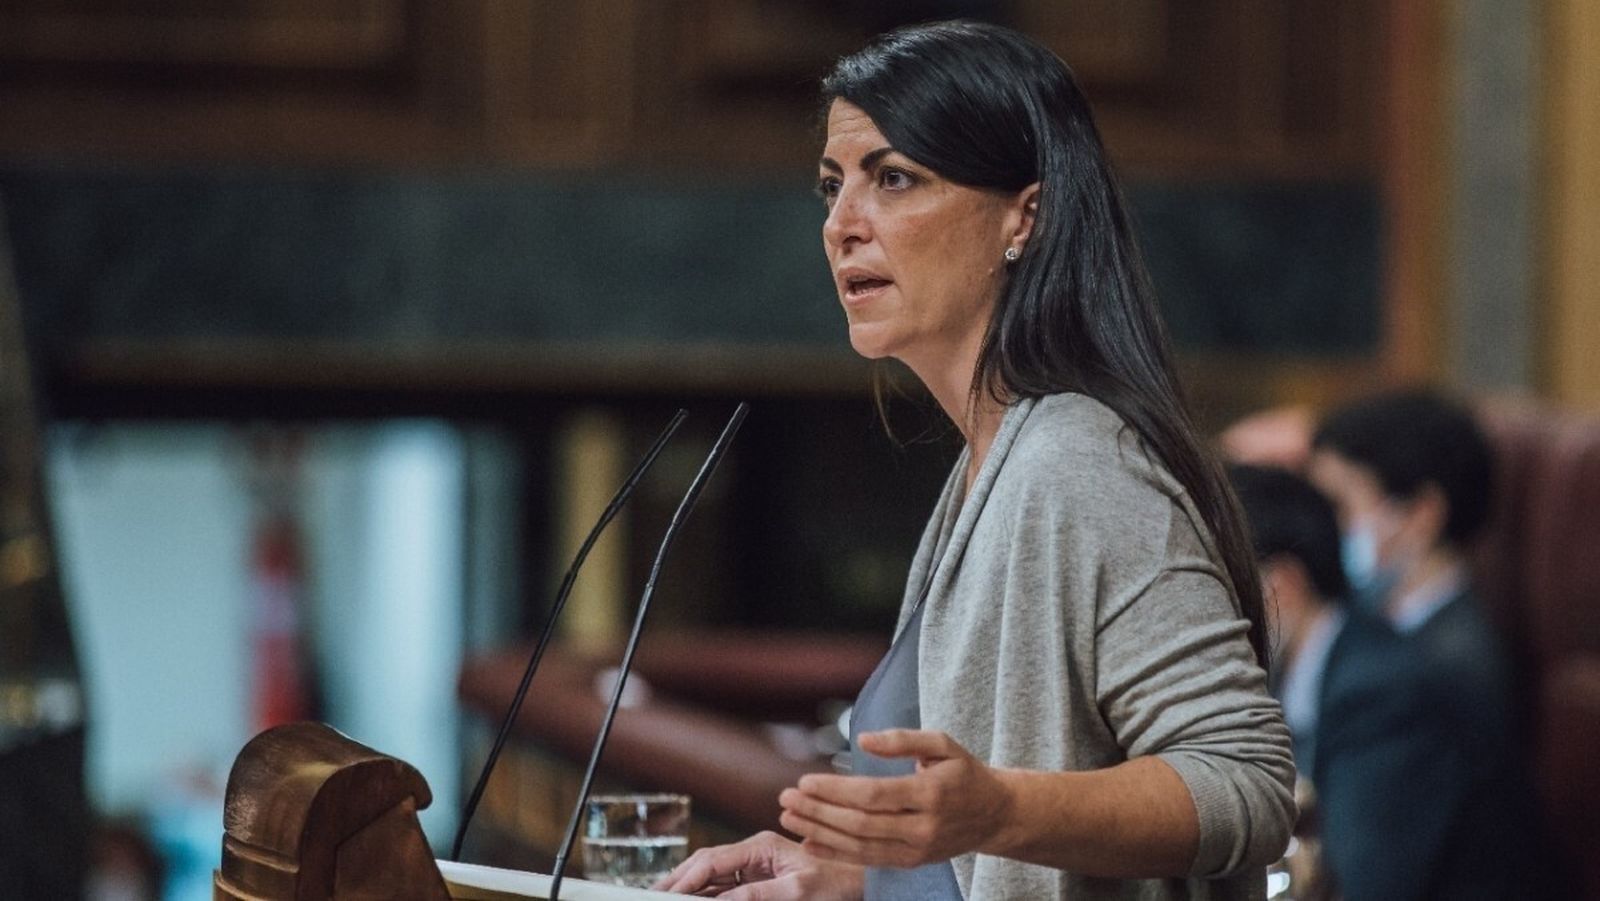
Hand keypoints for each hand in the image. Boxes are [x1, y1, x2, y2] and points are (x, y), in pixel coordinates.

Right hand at [652, 830, 863, 898]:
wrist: (862, 884)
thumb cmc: (836, 883)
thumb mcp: (798, 891)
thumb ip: (757, 895)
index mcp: (761, 845)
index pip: (712, 861)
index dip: (686, 879)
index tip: (666, 895)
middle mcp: (754, 852)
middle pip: (706, 866)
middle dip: (680, 882)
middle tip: (654, 896)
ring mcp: (756, 866)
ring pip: (712, 878)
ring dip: (690, 890)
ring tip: (666, 898)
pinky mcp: (759, 881)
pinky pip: (725, 888)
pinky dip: (707, 896)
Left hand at [777, 729, 1012, 868]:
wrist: (994, 814)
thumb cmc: (964, 772)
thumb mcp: (942, 744)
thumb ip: (902, 739)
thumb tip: (862, 739)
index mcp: (930, 793)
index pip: (873, 795)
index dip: (835, 791)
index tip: (805, 782)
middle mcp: (923, 827)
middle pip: (860, 823)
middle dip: (818, 812)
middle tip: (786, 799)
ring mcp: (916, 849)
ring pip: (860, 846)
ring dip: (819, 833)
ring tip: (789, 819)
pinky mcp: (911, 862)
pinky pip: (867, 860)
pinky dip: (835, 853)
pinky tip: (809, 842)